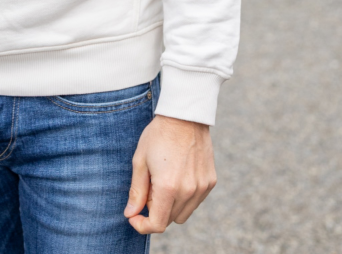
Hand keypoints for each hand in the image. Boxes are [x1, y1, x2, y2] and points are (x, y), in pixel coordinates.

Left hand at [124, 114, 215, 233]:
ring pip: (184, 213)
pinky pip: (195, 201)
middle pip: (170, 218)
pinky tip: (178, 175)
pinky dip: (185, 196)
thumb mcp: (140, 160)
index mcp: (168, 187)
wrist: (185, 115)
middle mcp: (188, 191)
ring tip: (164, 179)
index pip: (158, 224)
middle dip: (156, 209)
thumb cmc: (159, 135)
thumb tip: (130, 214)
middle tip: (150, 185)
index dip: (143, 225)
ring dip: (171, 205)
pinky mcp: (210, 181)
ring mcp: (202, 187)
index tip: (134, 216)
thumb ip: (136, 191)